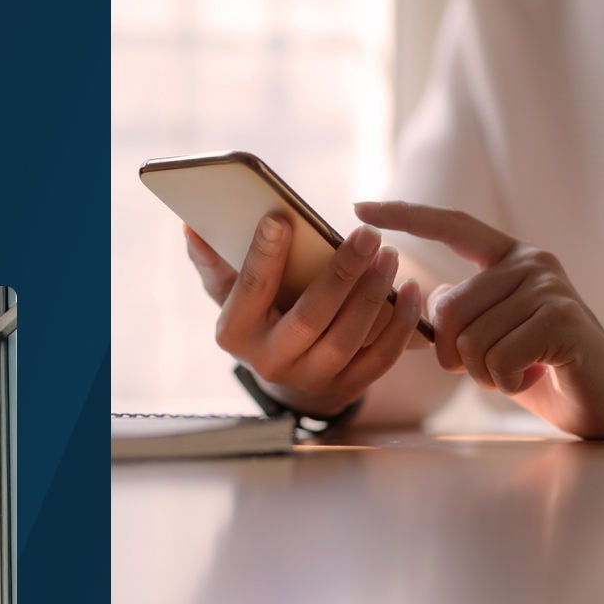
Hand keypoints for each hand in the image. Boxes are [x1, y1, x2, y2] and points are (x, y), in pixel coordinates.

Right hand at [185, 214, 423, 418]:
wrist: (286, 374)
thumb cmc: (258, 316)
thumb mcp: (229, 293)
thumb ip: (213, 261)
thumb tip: (192, 226)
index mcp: (234, 333)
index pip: (251, 290)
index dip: (264, 255)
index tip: (281, 217)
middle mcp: (269, 362)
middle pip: (309, 317)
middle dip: (340, 274)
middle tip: (367, 235)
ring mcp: (310, 379)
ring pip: (347, 337)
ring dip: (373, 294)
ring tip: (390, 255)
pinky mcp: (347, 386)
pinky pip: (380, 357)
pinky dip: (399, 325)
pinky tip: (411, 290)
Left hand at [354, 201, 603, 438]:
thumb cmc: (539, 368)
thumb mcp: (489, 335)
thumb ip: (460, 312)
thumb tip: (427, 296)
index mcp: (509, 258)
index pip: (451, 226)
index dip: (406, 216)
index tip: (361, 207)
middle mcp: (530, 262)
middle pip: (446, 308)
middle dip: (454, 354)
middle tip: (491, 367)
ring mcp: (549, 287)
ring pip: (469, 339)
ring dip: (483, 373)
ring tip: (518, 370)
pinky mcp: (561, 318)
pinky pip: (495, 359)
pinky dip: (504, 381)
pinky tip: (533, 376)